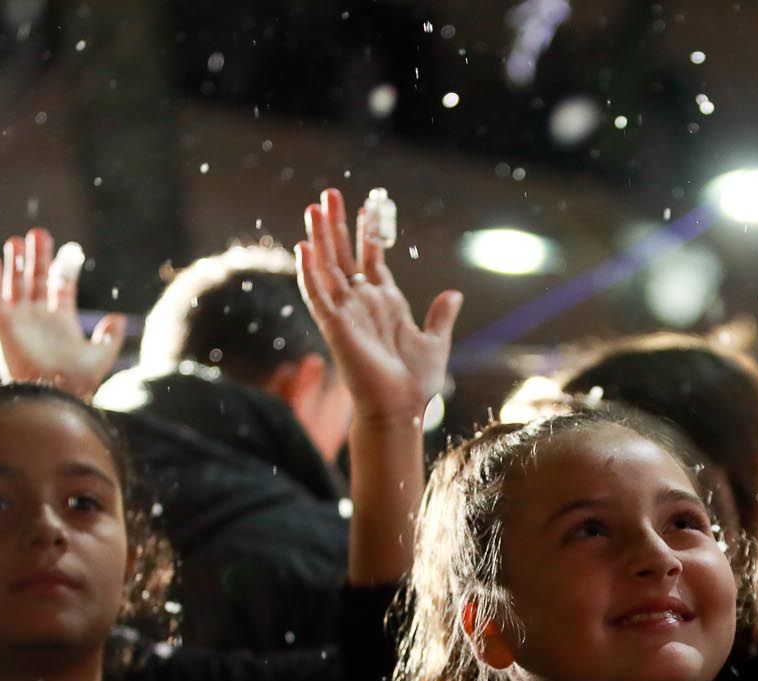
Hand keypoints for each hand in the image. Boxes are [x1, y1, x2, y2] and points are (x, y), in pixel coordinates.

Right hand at [0, 228, 125, 396]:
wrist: (52, 393)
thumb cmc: (77, 380)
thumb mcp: (100, 356)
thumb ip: (109, 337)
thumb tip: (117, 317)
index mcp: (61, 320)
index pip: (60, 285)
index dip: (63, 267)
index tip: (69, 249)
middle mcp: (39, 316)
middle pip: (36, 278)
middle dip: (38, 257)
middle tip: (38, 233)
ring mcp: (20, 319)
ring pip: (16, 283)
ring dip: (16, 263)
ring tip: (16, 240)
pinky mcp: (1, 325)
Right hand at [295, 188, 461, 429]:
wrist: (401, 409)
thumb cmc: (415, 383)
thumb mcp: (435, 342)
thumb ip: (440, 317)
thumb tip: (453, 294)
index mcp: (384, 303)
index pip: (370, 259)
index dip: (367, 233)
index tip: (366, 206)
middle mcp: (361, 303)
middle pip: (343, 255)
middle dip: (336, 225)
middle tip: (327, 194)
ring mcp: (346, 313)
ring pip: (327, 267)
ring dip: (320, 238)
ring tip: (314, 208)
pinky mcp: (335, 327)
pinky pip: (318, 295)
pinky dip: (310, 272)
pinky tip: (304, 247)